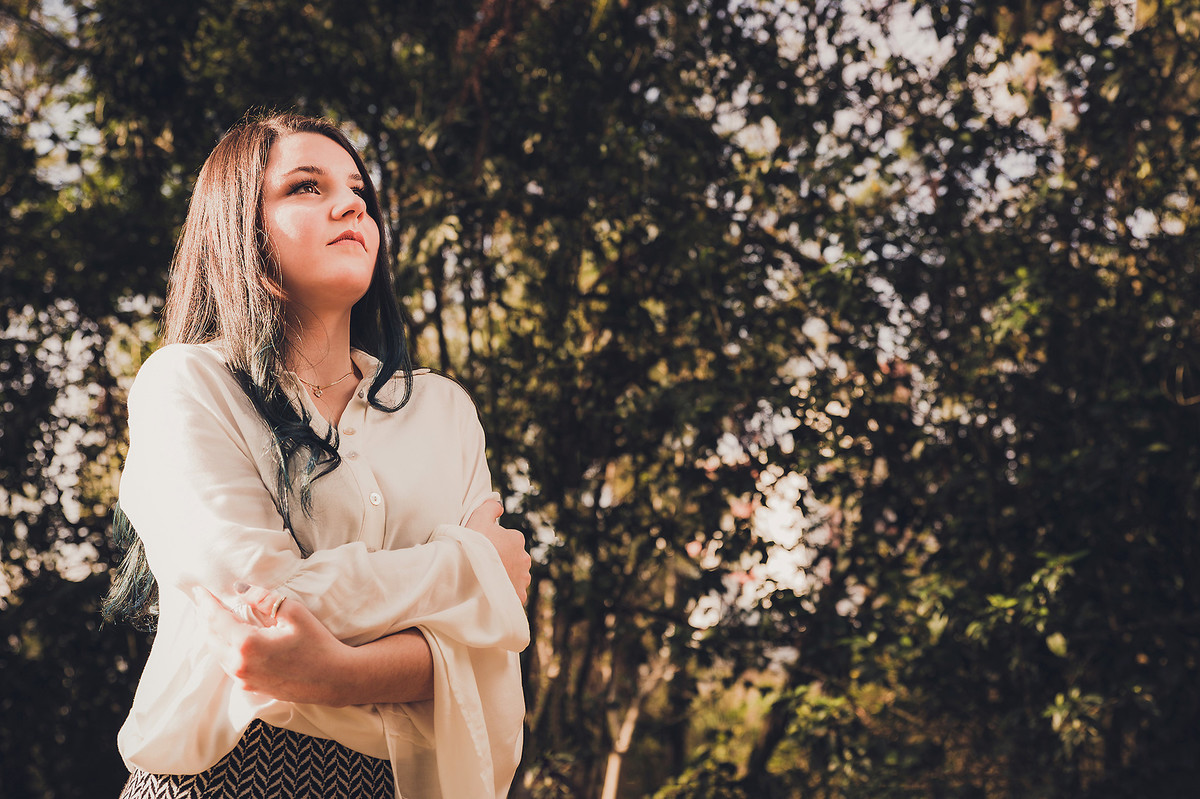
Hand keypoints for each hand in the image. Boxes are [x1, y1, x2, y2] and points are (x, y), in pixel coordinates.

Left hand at [192, 585, 353, 705]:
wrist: (334, 679)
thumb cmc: (318, 644)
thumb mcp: (294, 614)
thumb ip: (264, 599)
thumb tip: (239, 588)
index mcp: (248, 643)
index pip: (216, 619)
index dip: (206, 602)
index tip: (199, 590)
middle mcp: (240, 664)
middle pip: (210, 638)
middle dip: (205, 618)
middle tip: (203, 602)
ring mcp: (244, 679)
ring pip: (217, 654)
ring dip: (212, 635)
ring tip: (213, 619)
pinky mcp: (251, 688)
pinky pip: (228, 666)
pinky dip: (223, 650)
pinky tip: (229, 642)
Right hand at [465, 499, 531, 603]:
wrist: (466, 573)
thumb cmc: (472, 545)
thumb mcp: (479, 517)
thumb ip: (491, 507)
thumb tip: (499, 505)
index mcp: (516, 539)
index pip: (509, 540)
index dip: (494, 544)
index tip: (481, 550)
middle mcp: (524, 558)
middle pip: (514, 559)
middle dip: (503, 562)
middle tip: (483, 566)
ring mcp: (522, 579)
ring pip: (516, 577)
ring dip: (506, 578)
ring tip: (487, 580)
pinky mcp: (517, 596)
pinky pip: (514, 594)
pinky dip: (506, 594)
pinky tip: (493, 593)